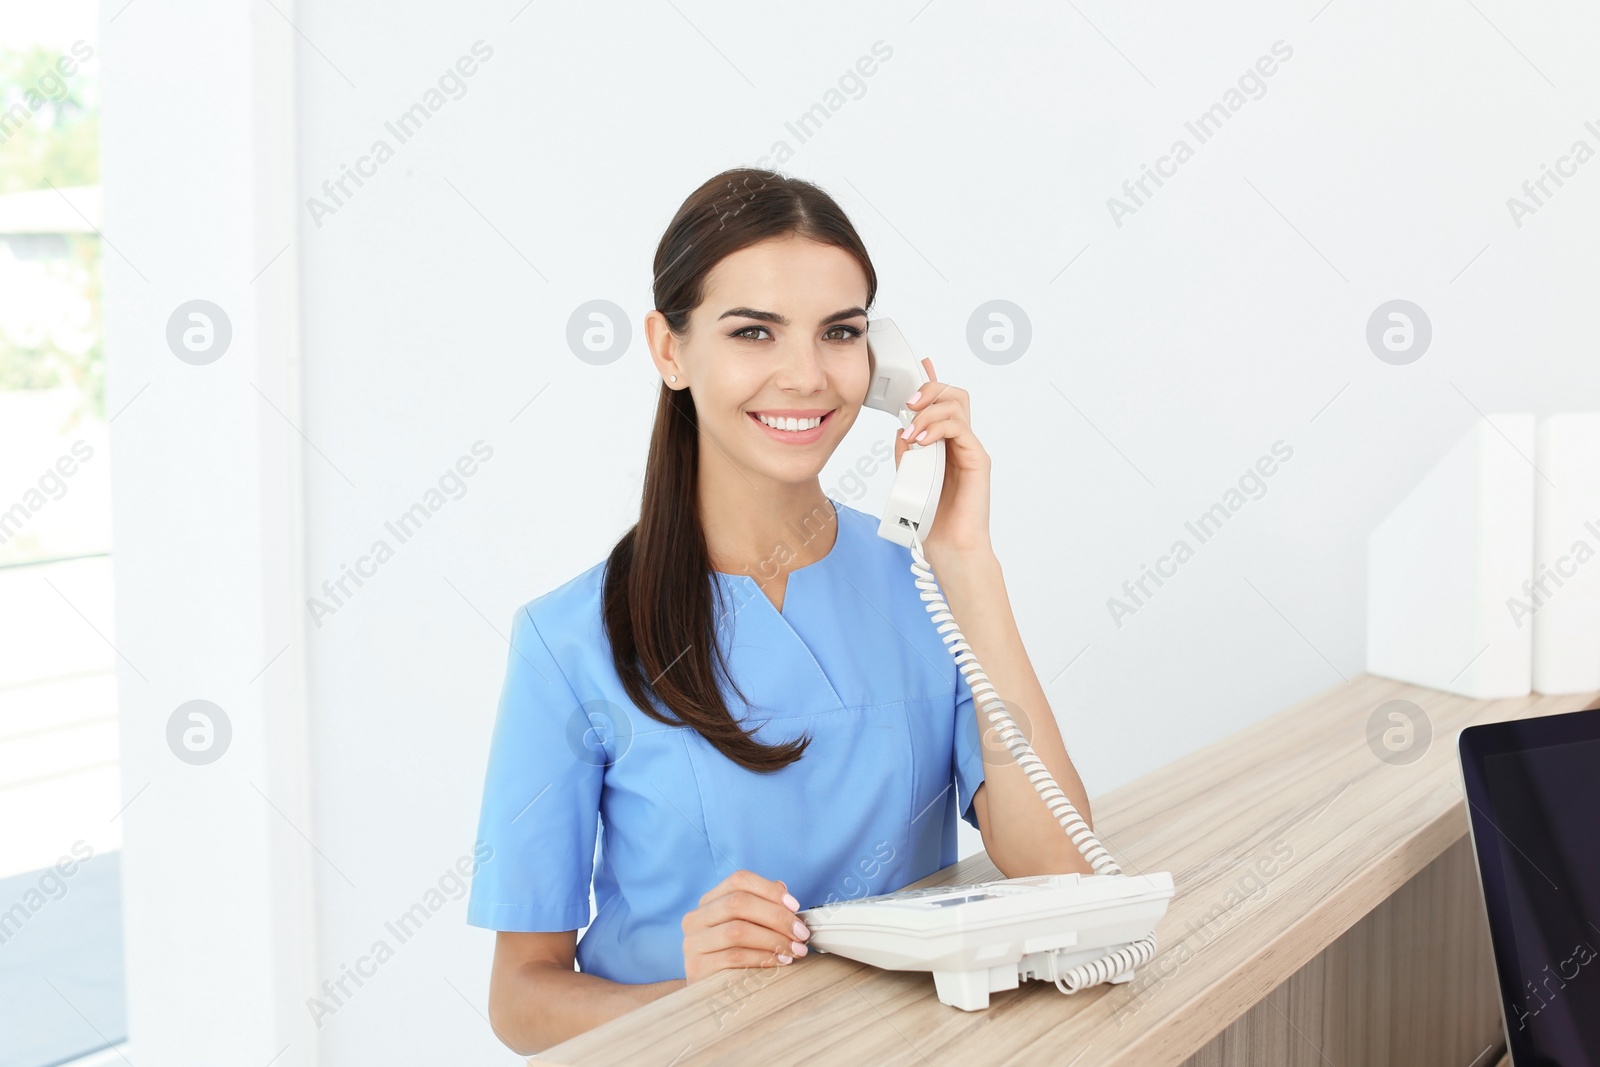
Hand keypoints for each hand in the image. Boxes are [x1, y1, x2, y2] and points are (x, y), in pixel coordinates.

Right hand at [681, 869, 809, 982]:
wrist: (709, 997)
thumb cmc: (732, 957)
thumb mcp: (744, 928)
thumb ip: (760, 905)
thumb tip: (781, 888)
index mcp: (709, 902)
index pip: (738, 880)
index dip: (769, 890)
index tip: (795, 906)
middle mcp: (695, 918)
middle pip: (738, 903)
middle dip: (777, 916)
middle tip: (801, 932)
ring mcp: (693, 943)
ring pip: (737, 930)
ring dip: (774, 939)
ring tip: (795, 949)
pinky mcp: (697, 967)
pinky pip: (735, 957)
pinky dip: (763, 957)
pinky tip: (780, 961)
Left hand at [894, 357, 992, 561]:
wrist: (951, 549)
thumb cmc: (933, 520)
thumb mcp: (909, 480)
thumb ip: (907, 453)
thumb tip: (901, 429)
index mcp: (945, 444)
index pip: (942, 403)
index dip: (932, 381)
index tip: (921, 364)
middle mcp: (960, 443)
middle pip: (953, 395)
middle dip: (929, 389)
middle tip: (908, 403)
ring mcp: (970, 450)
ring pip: (957, 405)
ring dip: (929, 411)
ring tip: (912, 432)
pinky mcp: (978, 460)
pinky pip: (960, 428)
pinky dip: (938, 427)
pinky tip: (922, 440)